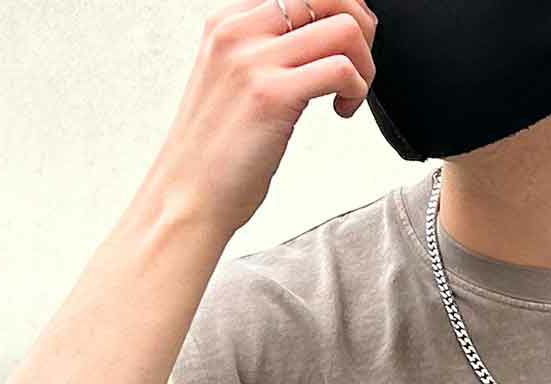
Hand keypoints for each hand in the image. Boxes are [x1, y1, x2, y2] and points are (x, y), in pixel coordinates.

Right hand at [147, 0, 378, 239]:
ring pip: (343, 28)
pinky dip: (357, 90)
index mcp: (228, 21)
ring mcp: (254, 60)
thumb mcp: (232, 83)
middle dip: (361, 28)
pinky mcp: (272, 95)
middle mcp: (239, 30)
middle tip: (358, 67)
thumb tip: (316, 41)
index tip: (344, 48)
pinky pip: (341, 69)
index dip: (337, 11)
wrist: (186, 199)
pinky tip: (341, 112)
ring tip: (349, 95)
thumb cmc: (214, 154)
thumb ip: (265, 54)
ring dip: (364, 64)